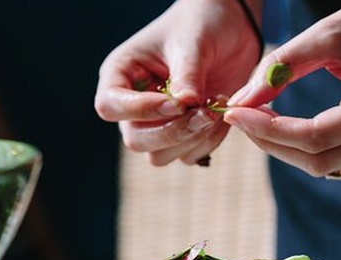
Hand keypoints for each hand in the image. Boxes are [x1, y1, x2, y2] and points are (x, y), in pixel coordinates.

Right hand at [94, 0, 262, 165]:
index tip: (177, 103)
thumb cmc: (201, 24)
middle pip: (136, 139)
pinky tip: (222, 116)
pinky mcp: (183, 134)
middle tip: (205, 113)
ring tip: (216, 109)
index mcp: (121, 74)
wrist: (230, 27)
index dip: (140, 111)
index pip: (110, 106)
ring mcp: (157, 123)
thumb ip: (187, 75)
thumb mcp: (193, 43)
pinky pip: (188, 156)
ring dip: (191, 140)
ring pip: (160, 155)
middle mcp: (133, 105)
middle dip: (172, 131)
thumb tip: (186, 105)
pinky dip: (207, 142)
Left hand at [223, 0, 340, 177]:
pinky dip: (300, 143)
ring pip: (322, 164)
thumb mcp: (327, 34)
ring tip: (254, 116)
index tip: (235, 112)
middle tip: (238, 114)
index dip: (269, 129)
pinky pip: (333, 156)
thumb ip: (283, 64)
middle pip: (317, 158)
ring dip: (281, 144)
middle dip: (270, 140)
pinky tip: (278, 123)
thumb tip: (242, 100)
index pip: (316, 136)